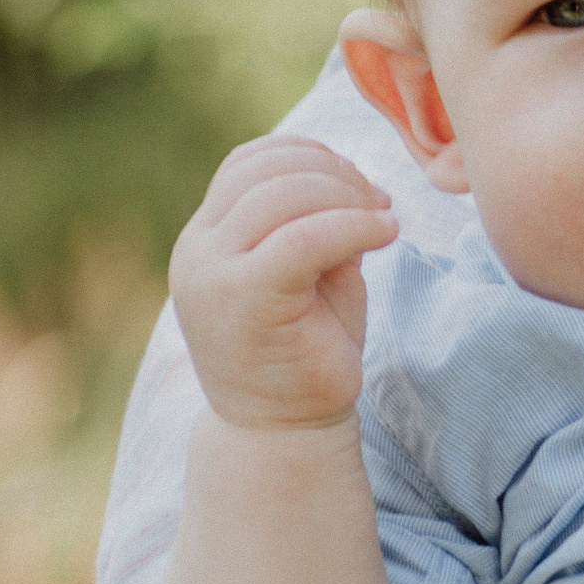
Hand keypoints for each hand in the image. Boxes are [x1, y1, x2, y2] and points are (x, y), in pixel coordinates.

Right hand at [170, 135, 398, 430]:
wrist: (285, 428)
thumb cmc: (305, 345)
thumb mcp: (308, 266)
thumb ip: (311, 215)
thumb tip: (347, 170)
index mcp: (205, 236)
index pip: (250, 161)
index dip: (312, 156)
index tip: (359, 186)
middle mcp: (196, 250)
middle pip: (270, 172)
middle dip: (337, 175)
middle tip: (379, 204)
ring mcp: (212, 274)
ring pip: (286, 197)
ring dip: (348, 198)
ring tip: (383, 221)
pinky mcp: (244, 299)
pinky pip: (305, 238)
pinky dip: (354, 226)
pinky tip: (387, 236)